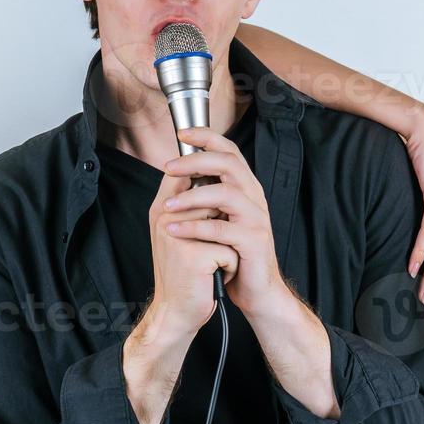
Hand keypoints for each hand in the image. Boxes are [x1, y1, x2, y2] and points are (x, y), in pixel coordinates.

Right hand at [145, 169, 237, 341]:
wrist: (176, 312)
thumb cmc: (186, 272)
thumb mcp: (180, 233)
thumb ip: (189, 204)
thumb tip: (211, 175)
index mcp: (161, 209)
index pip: (183, 173)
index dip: (204, 176)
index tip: (215, 197)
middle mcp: (165, 218)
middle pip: (213, 198)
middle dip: (222, 224)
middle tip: (207, 250)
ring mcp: (178, 236)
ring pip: (225, 224)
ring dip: (227, 246)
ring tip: (211, 262)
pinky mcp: (195, 256)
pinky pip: (230, 251)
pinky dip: (230, 267)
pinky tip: (212, 277)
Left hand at [159, 125, 286, 316]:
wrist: (256, 289)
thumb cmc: (234, 252)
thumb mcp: (219, 217)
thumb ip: (206, 194)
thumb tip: (177, 172)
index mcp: (244, 187)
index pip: (229, 151)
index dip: (207, 137)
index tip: (181, 134)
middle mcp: (254, 197)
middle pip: (229, 163)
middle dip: (196, 161)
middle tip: (169, 167)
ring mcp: (256, 218)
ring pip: (225, 193)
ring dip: (191, 197)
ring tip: (167, 206)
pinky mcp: (253, 240)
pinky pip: (221, 228)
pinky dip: (194, 227)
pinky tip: (174, 230)